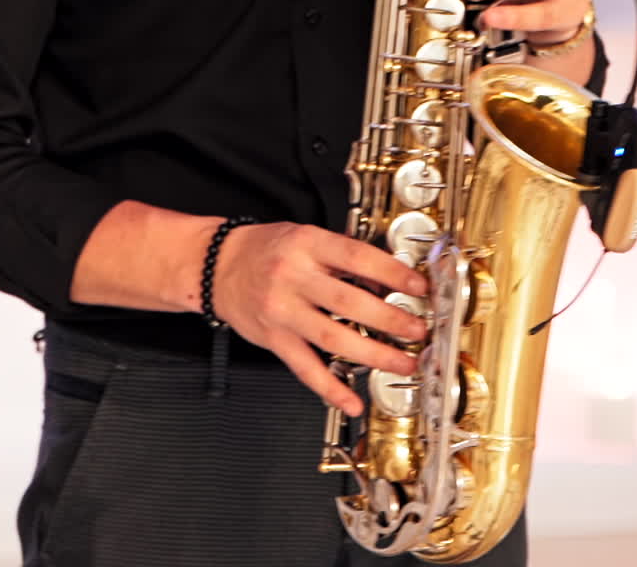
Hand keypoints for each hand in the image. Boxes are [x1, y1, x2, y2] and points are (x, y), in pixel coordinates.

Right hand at [211, 222, 428, 416]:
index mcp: (306, 245)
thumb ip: (344, 256)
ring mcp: (282, 312)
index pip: (357, 257)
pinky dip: (330, 389)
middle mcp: (293, 278)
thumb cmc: (266, 250)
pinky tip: (351, 401)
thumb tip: (389, 278)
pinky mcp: (274, 339)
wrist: (217, 266)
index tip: (419, 286)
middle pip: (349, 302)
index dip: (392, 273)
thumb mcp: (307, 236)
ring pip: (333, 337)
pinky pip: (305, 368)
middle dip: (391, 319)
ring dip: (374, 354)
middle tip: (418, 330)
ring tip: (402, 363)